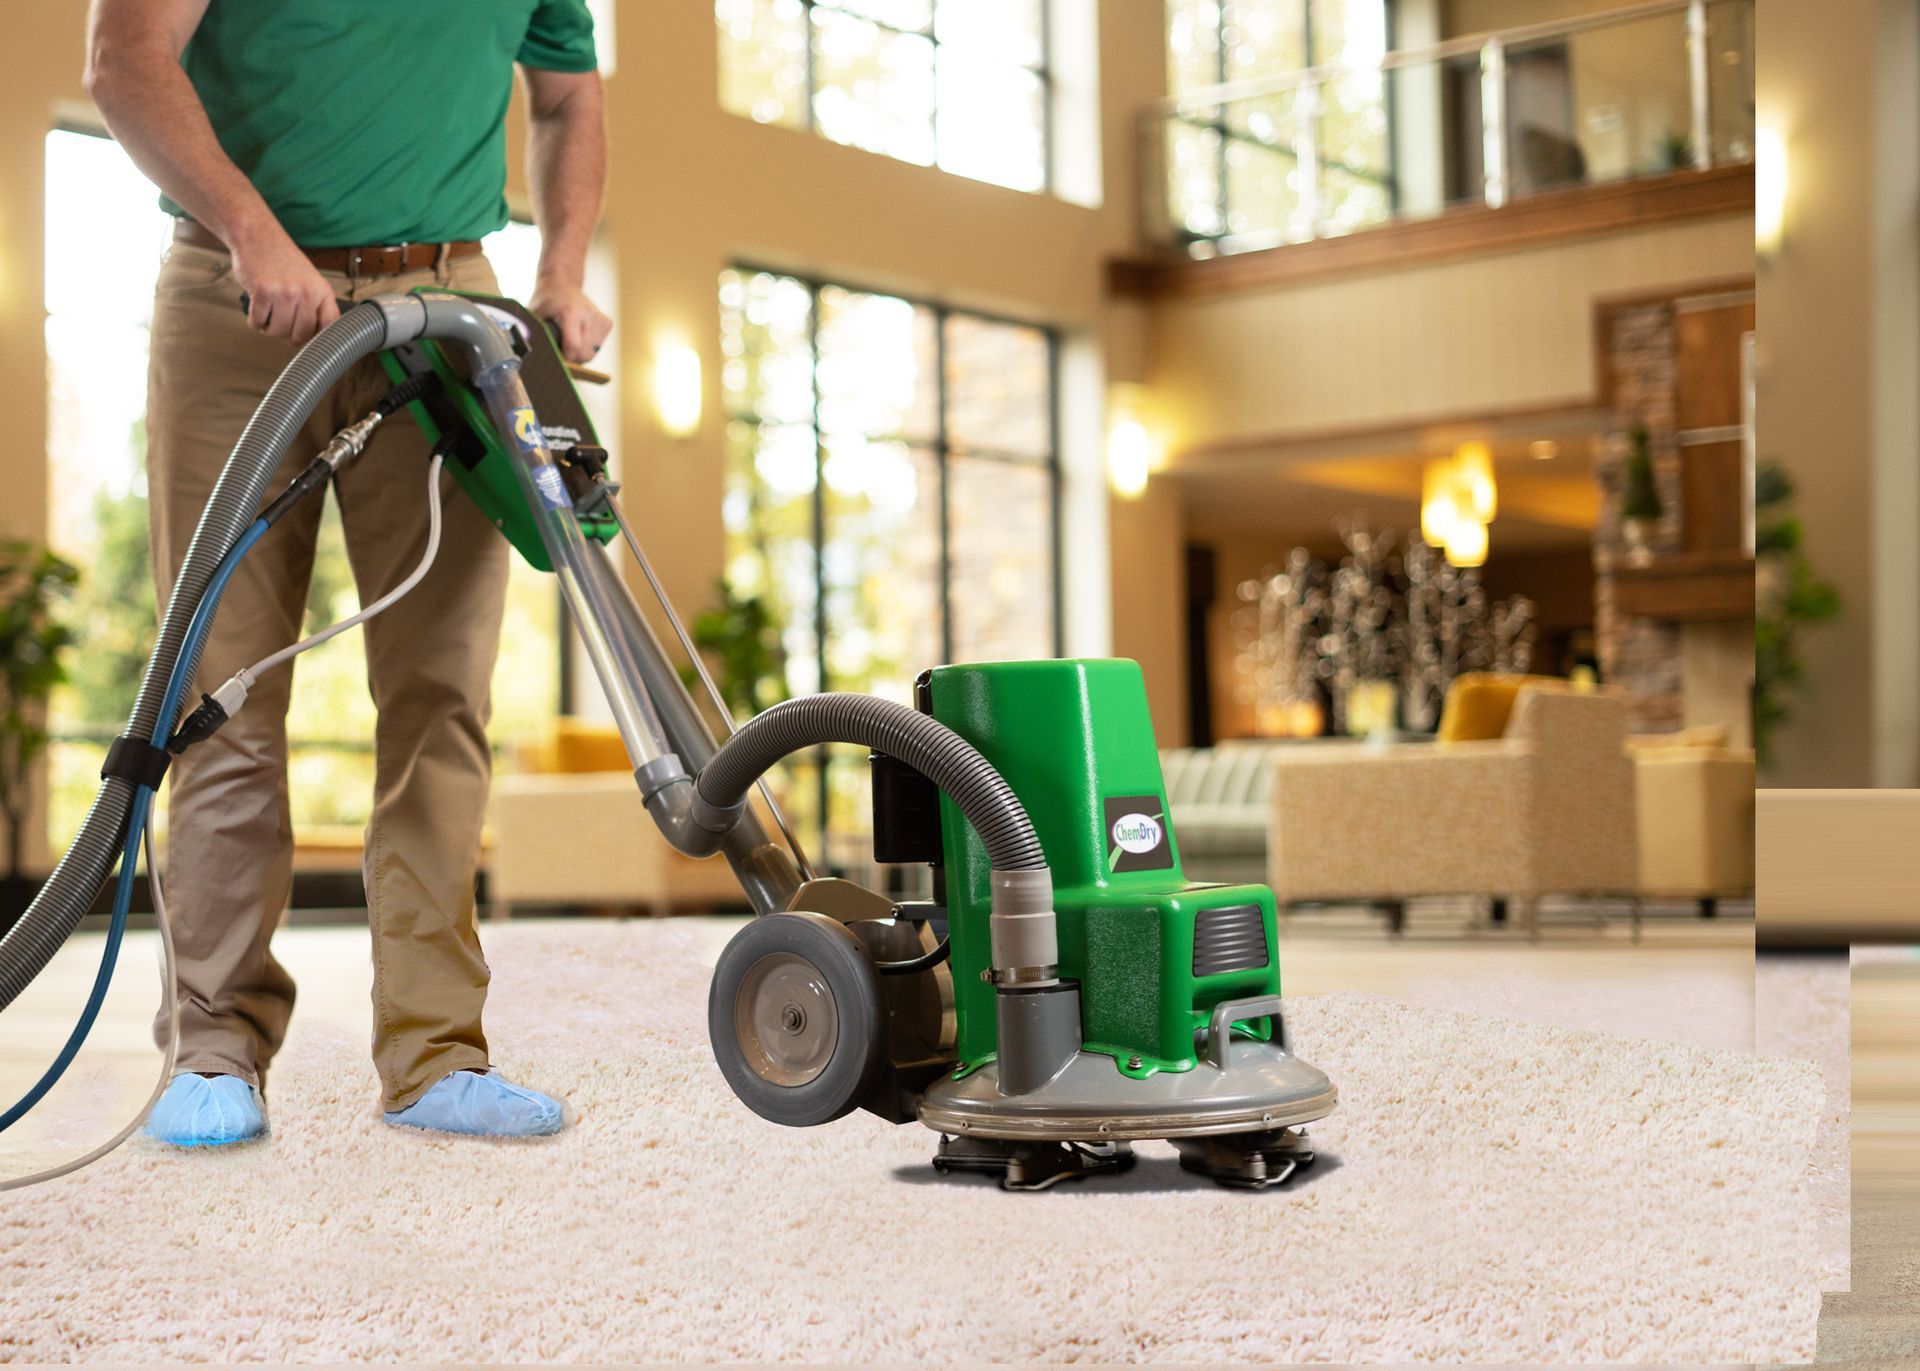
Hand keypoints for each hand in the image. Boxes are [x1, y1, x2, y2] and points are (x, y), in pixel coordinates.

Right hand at [231, 228, 338, 344]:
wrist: (257, 235)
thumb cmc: (281, 258)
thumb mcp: (310, 279)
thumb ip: (315, 305)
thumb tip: (315, 338)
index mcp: (322, 291)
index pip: (329, 327)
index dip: (317, 339)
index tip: (309, 342)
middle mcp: (306, 293)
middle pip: (301, 336)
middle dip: (288, 335)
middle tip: (281, 324)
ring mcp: (285, 293)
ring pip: (278, 332)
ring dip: (269, 328)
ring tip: (269, 313)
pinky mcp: (263, 293)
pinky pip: (258, 323)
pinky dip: (255, 321)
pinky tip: (258, 308)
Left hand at [528, 277, 611, 364]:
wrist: (562, 283)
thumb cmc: (545, 303)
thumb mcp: (534, 316)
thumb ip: (534, 336)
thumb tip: (529, 358)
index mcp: (571, 312)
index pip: (574, 347)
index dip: (565, 359)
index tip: (555, 360)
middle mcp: (589, 314)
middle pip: (584, 354)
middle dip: (572, 358)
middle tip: (560, 349)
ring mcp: (601, 318)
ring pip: (592, 354)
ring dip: (579, 354)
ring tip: (569, 340)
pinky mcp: (607, 323)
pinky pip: (598, 347)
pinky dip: (588, 347)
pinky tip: (579, 335)